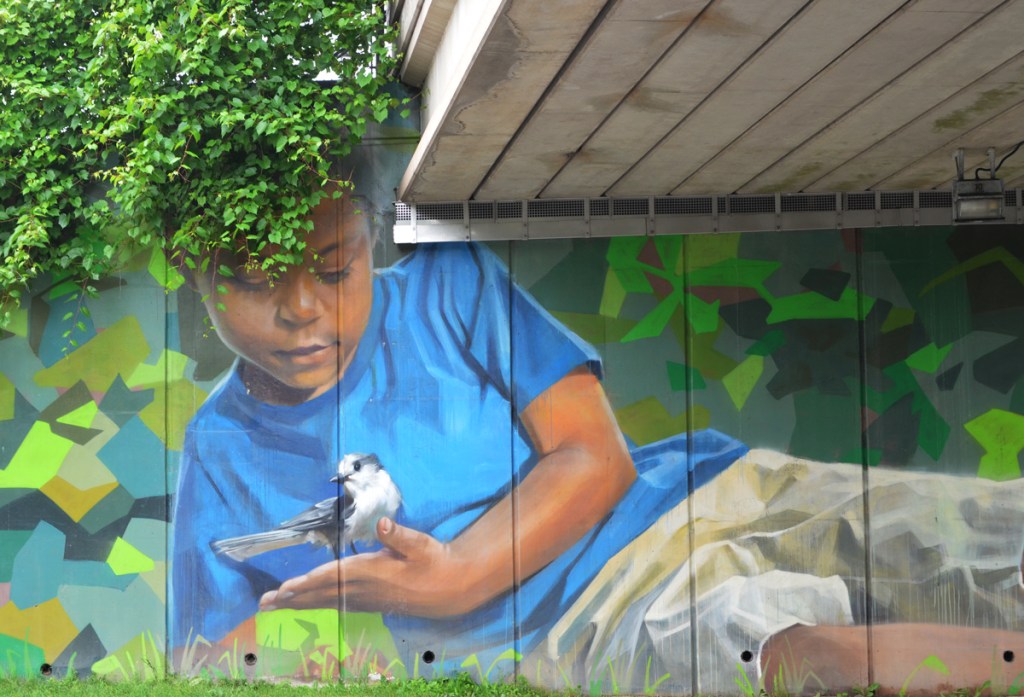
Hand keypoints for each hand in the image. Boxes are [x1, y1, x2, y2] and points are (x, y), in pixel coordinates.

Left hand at [258, 517, 487, 617]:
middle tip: (265, 602)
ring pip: (326, 601)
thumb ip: (399, 535)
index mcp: (374, 572)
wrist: (450, 588)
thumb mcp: (421, 545)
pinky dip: (317, 603)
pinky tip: (306, 603)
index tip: (286, 587)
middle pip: (322, 594)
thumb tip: (383, 523)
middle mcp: (365, 589)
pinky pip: (336, 604)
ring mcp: (367, 598)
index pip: (334, 577)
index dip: (309, 582)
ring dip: (300, 602)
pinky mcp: (370, 602)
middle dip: (293, 597)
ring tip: (275, 604)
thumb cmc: (435, 563)